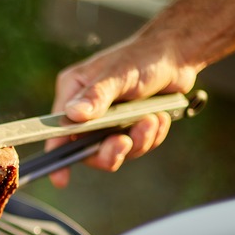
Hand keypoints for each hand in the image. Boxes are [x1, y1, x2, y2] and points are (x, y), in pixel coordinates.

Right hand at [47, 37, 198, 187]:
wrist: (177, 56)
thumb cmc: (143, 57)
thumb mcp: (119, 75)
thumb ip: (97, 96)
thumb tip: (73, 115)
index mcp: (73, 93)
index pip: (58, 130)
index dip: (58, 155)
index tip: (61, 179)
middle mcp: (85, 111)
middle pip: (87, 149)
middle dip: (111, 150)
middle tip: (126, 142)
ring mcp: (107, 122)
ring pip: (114, 151)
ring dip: (137, 141)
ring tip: (152, 120)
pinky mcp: (127, 127)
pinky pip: (135, 147)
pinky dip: (150, 137)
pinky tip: (159, 118)